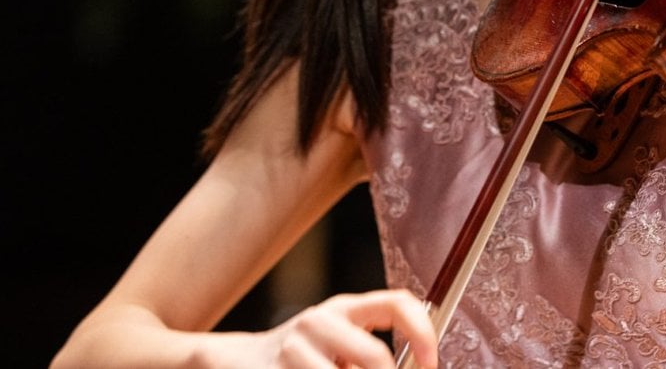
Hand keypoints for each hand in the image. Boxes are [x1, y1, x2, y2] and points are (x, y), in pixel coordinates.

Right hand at [256, 290, 436, 368]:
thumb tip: (419, 366)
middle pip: (375, 355)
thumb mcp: (340, 345)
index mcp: (345, 309)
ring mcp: (294, 346)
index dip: (422, 333)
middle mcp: (321, 320)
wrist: (235, 362)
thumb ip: (370, 355)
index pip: (398, 304)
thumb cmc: (303, 359)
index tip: (430, 364)